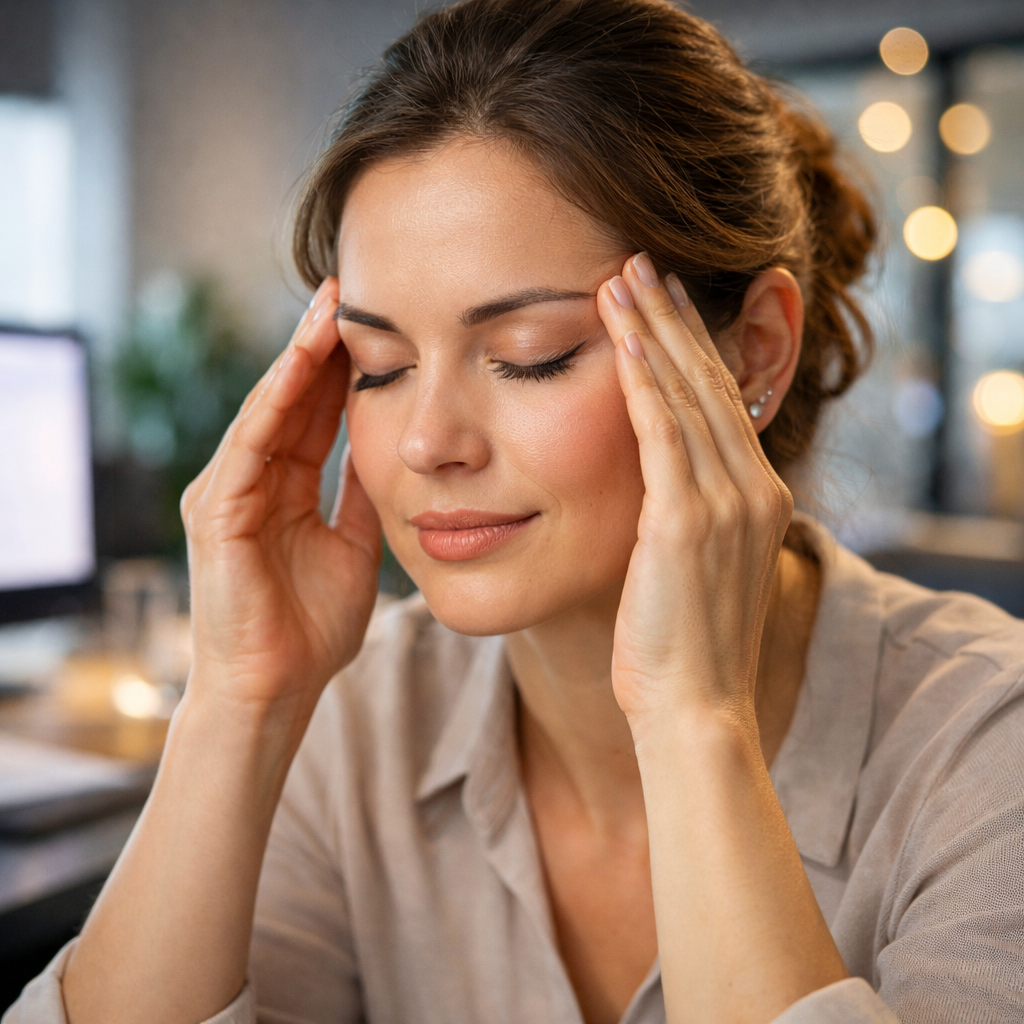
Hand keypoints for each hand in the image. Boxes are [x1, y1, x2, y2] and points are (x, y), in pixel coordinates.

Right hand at [180, 278, 381, 720]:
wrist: (277, 689)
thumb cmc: (311, 628)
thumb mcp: (353, 546)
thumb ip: (361, 496)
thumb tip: (391, 449)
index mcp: (283, 489)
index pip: (313, 414)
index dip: (340, 369)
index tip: (374, 323)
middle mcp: (250, 481)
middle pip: (288, 399)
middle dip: (318, 346)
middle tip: (347, 288)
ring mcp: (228, 493)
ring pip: (267, 409)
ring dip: (298, 357)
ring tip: (328, 307)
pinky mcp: (217, 512)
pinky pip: (251, 444)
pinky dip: (275, 402)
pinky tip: (301, 364)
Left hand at [596, 255, 792, 735]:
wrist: (694, 709)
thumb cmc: (683, 648)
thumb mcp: (696, 569)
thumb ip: (687, 517)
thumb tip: (657, 487)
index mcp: (757, 499)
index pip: (720, 402)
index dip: (689, 345)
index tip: (660, 302)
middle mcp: (752, 489)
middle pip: (708, 382)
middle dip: (671, 318)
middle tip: (639, 262)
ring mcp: (724, 502)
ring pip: (686, 393)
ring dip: (651, 330)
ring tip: (621, 276)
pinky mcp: (685, 519)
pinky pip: (660, 431)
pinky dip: (639, 378)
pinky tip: (616, 335)